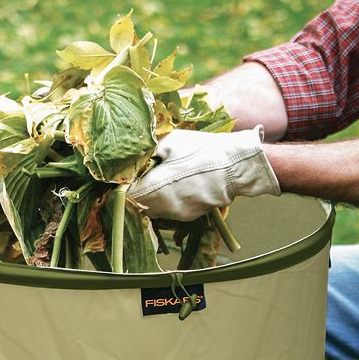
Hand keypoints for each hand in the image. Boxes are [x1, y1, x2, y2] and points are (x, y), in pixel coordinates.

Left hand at [128, 125, 280, 220]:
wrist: (235, 166)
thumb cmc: (201, 150)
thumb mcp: (170, 143)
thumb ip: (147, 154)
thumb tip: (130, 162)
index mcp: (154, 188)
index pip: (126, 196)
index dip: (123, 187)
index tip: (124, 177)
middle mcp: (162, 207)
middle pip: (138, 206)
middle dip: (136, 193)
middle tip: (140, 176)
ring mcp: (176, 214)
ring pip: (153, 210)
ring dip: (151, 198)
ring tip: (159, 179)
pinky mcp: (188, 217)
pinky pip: (169, 211)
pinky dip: (167, 201)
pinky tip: (176, 186)